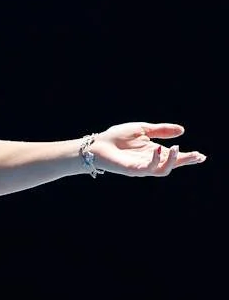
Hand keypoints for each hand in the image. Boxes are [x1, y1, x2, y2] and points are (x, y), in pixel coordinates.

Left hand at [90, 122, 206, 176]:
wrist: (97, 144)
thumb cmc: (116, 137)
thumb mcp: (142, 129)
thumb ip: (161, 130)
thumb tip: (182, 130)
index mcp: (153, 151)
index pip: (174, 156)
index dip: (188, 157)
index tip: (201, 156)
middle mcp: (150, 161)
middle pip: (173, 165)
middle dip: (186, 161)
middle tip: (198, 156)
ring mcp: (142, 167)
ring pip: (164, 170)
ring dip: (172, 161)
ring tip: (176, 148)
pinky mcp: (133, 170)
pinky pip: (149, 168)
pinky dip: (156, 160)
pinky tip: (158, 150)